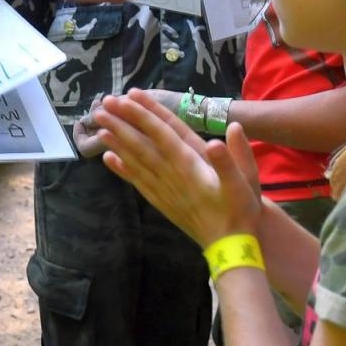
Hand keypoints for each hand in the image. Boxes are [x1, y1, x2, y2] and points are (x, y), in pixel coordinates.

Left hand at [90, 89, 261, 244]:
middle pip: (141, 144)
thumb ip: (236, 156)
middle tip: (101, 105)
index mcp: (190, 165)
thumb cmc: (240, 211)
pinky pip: (137, 182)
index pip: (162, 133)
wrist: (230, 247)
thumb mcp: (245, 182)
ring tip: (99, 127)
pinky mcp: (161, 202)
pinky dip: (122, 170)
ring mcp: (163, 190)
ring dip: (117, 143)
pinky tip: (108, 159)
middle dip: (122, 123)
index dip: (144, 114)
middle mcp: (171, 175)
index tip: (127, 97)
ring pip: (135, 161)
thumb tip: (231, 128)